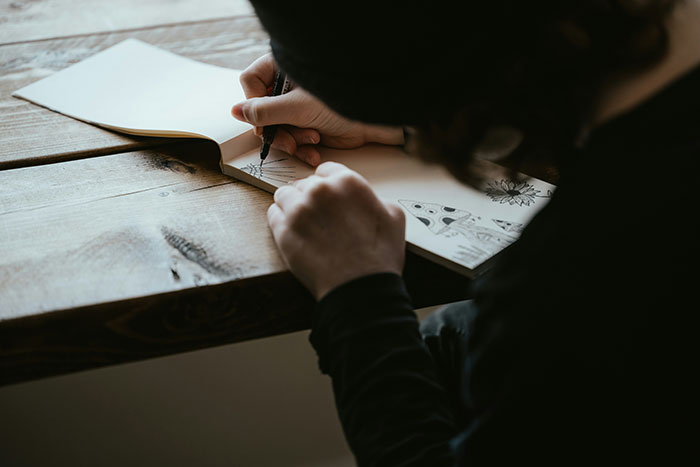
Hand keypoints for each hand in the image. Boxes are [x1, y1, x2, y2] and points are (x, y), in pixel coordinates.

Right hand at [232, 53, 403, 165]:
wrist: (377, 122)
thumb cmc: (341, 103)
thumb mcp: (297, 107)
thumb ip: (264, 111)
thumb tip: (235, 111)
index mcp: (284, 68)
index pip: (251, 81)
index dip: (254, 104)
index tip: (264, 120)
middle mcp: (289, 87)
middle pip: (262, 111)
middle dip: (277, 130)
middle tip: (290, 142)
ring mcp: (299, 108)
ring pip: (277, 130)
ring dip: (292, 141)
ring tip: (312, 141)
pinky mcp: (309, 126)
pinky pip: (293, 141)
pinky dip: (302, 149)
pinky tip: (315, 153)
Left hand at [267, 162, 405, 300]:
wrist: (360, 289)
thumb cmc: (379, 257)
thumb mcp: (393, 216)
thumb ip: (372, 197)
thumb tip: (363, 198)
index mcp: (347, 182)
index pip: (327, 170)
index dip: (328, 184)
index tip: (328, 196)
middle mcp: (320, 191)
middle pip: (305, 183)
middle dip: (311, 196)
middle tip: (318, 215)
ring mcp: (298, 210)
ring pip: (284, 195)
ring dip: (291, 205)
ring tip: (302, 222)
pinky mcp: (282, 231)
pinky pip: (273, 214)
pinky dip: (280, 220)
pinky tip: (293, 232)